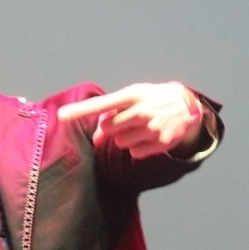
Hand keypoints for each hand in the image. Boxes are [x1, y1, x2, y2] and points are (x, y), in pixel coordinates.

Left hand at [57, 82, 203, 158]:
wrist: (187, 106)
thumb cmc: (150, 99)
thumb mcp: (132, 96)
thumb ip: (110, 112)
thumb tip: (96, 138)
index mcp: (132, 95)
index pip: (100, 104)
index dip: (80, 111)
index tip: (61, 115)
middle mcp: (142, 111)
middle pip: (107, 129)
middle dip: (111, 128)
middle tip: (125, 121)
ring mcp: (152, 128)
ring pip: (119, 143)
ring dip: (125, 138)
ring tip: (140, 127)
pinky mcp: (161, 143)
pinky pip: (134, 153)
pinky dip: (138, 148)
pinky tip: (148, 137)